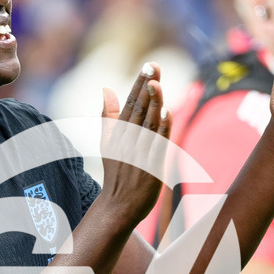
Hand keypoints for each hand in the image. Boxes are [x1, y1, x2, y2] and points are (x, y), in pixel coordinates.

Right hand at [99, 62, 171, 228]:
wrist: (118, 207)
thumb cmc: (116, 174)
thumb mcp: (108, 143)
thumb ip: (109, 116)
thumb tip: (106, 89)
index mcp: (117, 134)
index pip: (129, 104)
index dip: (138, 85)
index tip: (147, 66)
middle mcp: (127, 141)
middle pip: (139, 110)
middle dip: (146, 87)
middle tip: (153, 66)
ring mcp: (139, 154)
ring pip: (148, 124)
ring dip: (154, 104)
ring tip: (157, 84)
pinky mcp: (151, 166)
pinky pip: (158, 144)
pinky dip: (162, 129)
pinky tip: (166, 112)